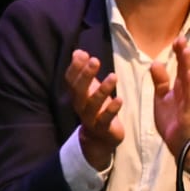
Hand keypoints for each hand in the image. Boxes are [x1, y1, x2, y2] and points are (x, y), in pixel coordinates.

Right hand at [63, 49, 123, 172]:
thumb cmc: (97, 109)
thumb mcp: (90, 89)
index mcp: (76, 95)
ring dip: (102, 89)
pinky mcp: (102, 128)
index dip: (75, 67)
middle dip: (86, 74)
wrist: (99, 138)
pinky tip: (119, 99)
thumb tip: (78, 51)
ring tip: (114, 76)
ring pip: (92, 103)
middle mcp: (79, 105)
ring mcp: (90, 117)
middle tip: (95, 60)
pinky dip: (112, 109)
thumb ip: (84, 72)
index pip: (71, 79)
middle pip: (79, 89)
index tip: (83, 54)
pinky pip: (105, 119)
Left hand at [151, 35, 189, 161]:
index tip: (178, 40)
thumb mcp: (164, 99)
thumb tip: (156, 63)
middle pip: (188, 72)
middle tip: (181, 41)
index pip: (184, 67)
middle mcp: (189, 92)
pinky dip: (189, 87)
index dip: (181, 54)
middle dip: (186, 57)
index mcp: (183, 88)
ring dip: (188, 69)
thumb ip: (161, 82)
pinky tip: (187, 76)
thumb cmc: (174, 123)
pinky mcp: (189, 114)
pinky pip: (189, 98)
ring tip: (185, 53)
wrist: (182, 148)